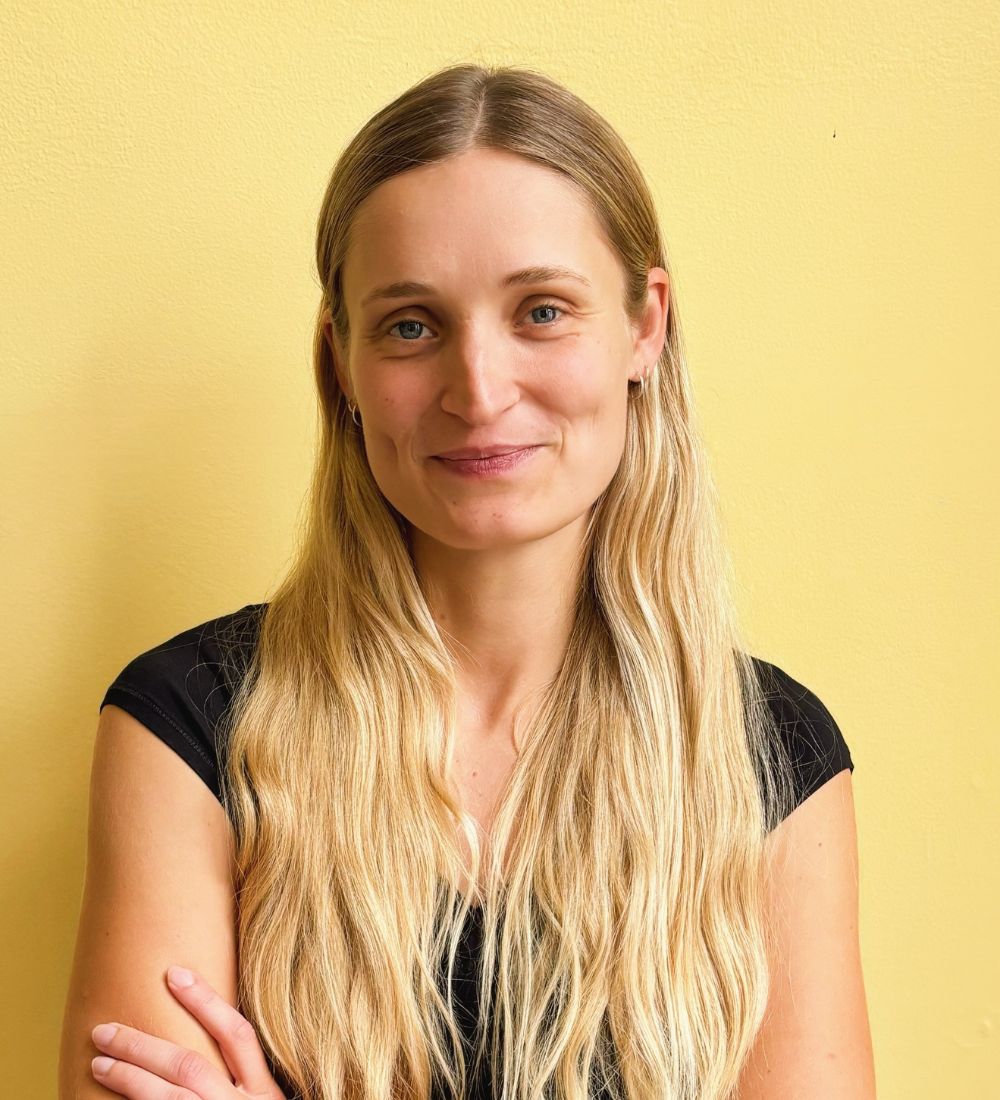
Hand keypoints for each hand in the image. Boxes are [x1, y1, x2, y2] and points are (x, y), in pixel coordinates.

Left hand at [89, 965, 286, 1098]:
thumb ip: (246, 1081)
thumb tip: (207, 1046)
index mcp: (265, 1095)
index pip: (236, 1035)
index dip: (206, 1002)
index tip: (174, 974)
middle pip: (188, 1067)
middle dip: (142, 1045)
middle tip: (104, 1030)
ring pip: (167, 1099)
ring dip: (128, 1078)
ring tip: (99, 1063)